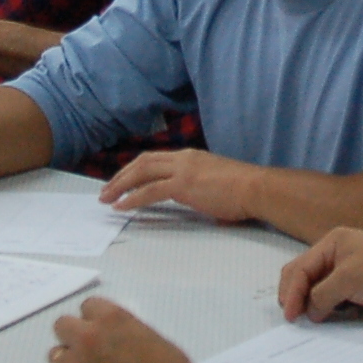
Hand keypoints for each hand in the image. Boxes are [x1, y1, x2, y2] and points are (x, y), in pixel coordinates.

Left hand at [50, 297, 194, 362]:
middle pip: (61, 326)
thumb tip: (117, 339)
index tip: (104, 329)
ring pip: (55, 356)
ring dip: (69, 361)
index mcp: (111, 319)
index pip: (87, 306)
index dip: (95, 318)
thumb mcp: (150, 337)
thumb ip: (126, 332)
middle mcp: (88, 338)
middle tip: (89, 349)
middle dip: (73, 335)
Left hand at [99, 149, 258, 221]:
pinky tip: (121, 206)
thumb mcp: (214, 180)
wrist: (256, 188)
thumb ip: (199, 184)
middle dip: (121, 176)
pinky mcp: (183, 185)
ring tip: (106, 199)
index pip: (155, 158)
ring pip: (142, 173)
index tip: (122, 181)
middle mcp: (184, 158)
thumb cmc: (242, 189)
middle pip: (143, 162)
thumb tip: (194, 197)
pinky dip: (132, 198)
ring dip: (120, 185)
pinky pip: (149, 191)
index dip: (135, 170)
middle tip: (106, 190)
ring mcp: (183, 170)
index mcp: (191, 156)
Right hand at [280, 228, 362, 322]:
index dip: (291, 293)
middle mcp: (335, 256)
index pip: (300, 268)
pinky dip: (324, 310)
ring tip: (306, 322)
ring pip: (316, 290)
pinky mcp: (356, 290)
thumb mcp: (348, 278)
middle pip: (303, 277)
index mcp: (331, 243)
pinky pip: (331, 301)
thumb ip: (322, 295)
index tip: (290, 317)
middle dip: (295, 296)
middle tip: (294, 319)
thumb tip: (309, 313)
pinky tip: (324, 320)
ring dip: (309, 305)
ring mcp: (346, 273)